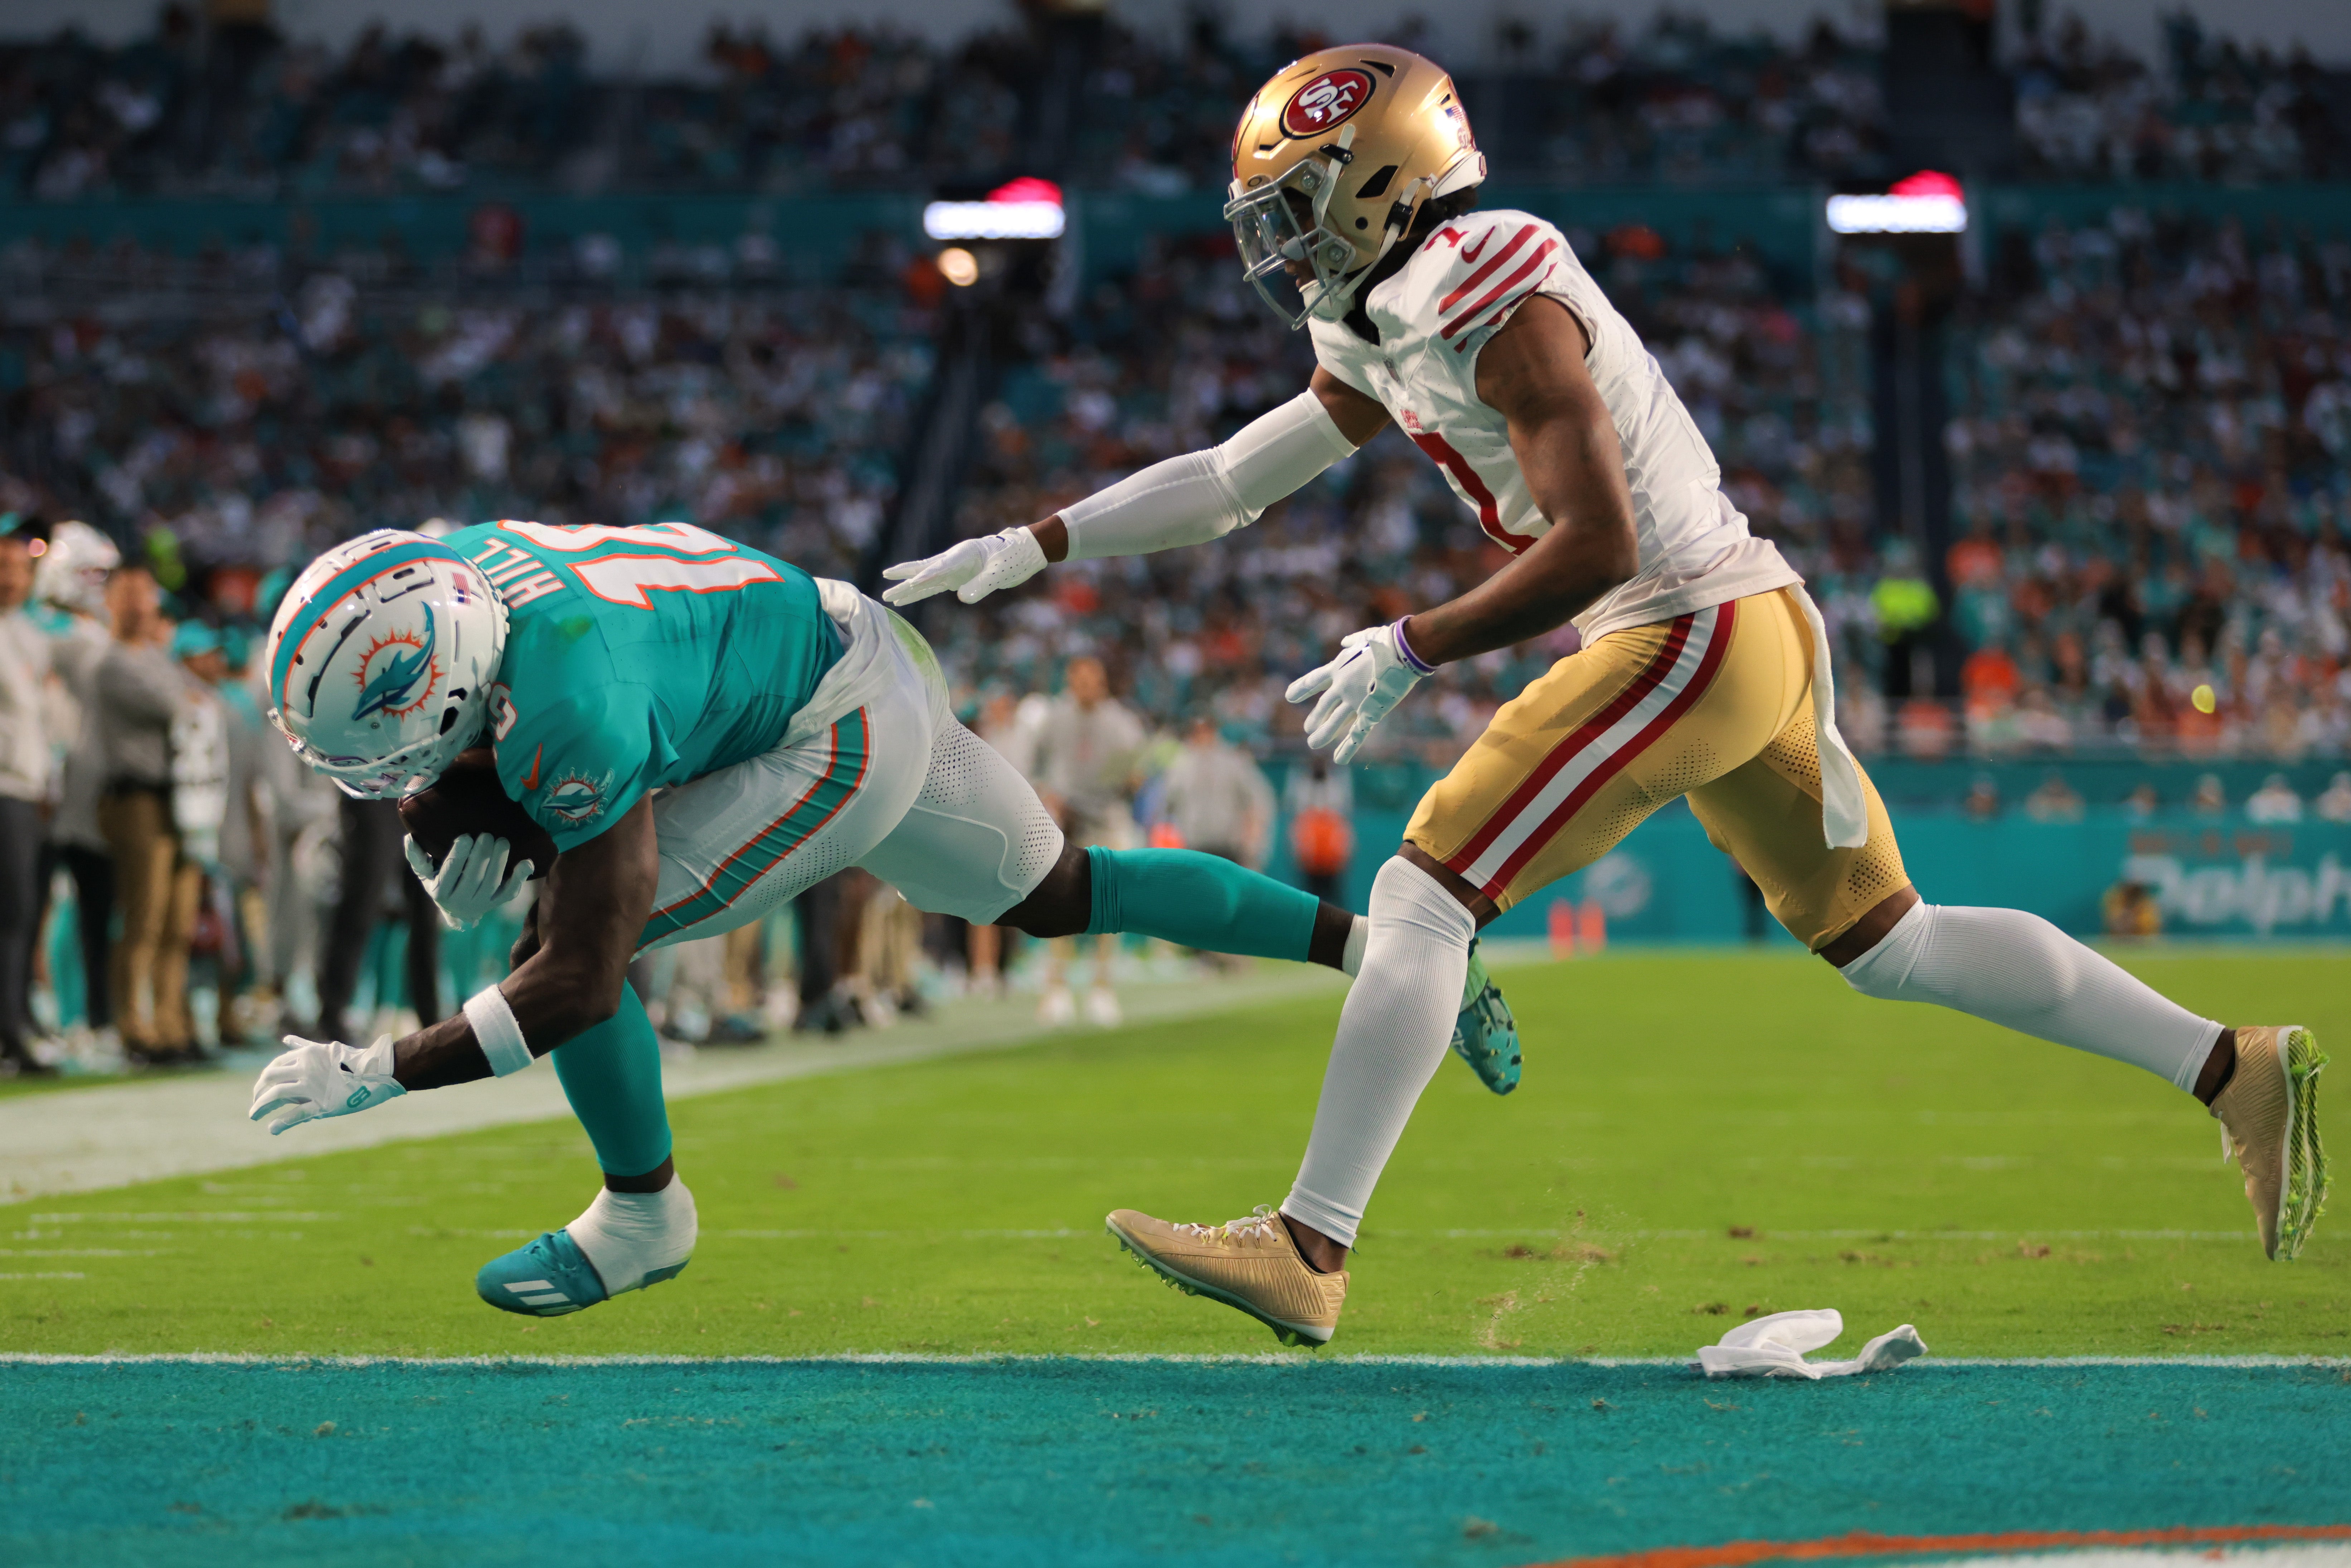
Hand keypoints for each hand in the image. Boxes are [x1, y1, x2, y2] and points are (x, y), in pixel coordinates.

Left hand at [249, 1034, 404, 1134]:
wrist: (377, 1071)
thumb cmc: (352, 1060)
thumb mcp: (324, 1049)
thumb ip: (303, 1046)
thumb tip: (285, 1039)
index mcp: (306, 1055)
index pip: (274, 1066)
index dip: (263, 1079)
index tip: (260, 1090)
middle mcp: (305, 1068)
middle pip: (270, 1079)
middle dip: (258, 1093)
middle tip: (255, 1105)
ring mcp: (313, 1086)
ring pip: (277, 1095)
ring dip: (261, 1107)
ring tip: (254, 1116)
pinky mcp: (323, 1103)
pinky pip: (296, 1114)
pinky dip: (281, 1123)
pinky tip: (272, 1129)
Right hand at [404, 832, 532, 931]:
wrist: (456, 909)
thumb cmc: (439, 881)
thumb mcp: (425, 873)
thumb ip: (417, 856)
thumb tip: (408, 838)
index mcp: (440, 891)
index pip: (450, 871)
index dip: (459, 854)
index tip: (466, 837)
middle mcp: (460, 900)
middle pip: (473, 876)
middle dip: (482, 854)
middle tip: (487, 834)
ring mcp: (481, 903)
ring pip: (492, 883)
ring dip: (499, 861)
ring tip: (502, 841)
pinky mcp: (496, 903)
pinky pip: (510, 892)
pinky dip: (520, 878)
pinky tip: (527, 862)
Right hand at [881, 526, 1046, 606]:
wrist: (1024, 552)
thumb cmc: (1013, 557)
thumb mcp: (1000, 572)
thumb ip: (982, 585)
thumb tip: (961, 598)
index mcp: (964, 553)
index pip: (941, 567)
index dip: (926, 577)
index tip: (911, 585)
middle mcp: (955, 559)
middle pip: (925, 570)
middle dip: (905, 579)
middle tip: (885, 586)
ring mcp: (955, 569)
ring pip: (926, 580)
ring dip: (909, 589)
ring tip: (889, 597)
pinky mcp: (958, 577)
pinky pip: (934, 586)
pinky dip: (921, 592)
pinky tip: (908, 597)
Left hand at [1284, 621, 1428, 763]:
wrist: (1402, 652)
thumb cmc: (1386, 641)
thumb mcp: (1364, 637)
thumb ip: (1352, 642)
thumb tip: (1345, 643)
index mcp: (1338, 667)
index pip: (1313, 681)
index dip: (1301, 689)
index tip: (1289, 696)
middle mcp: (1342, 686)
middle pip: (1323, 706)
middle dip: (1315, 718)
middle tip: (1307, 728)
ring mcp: (1354, 701)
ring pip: (1334, 723)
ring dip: (1323, 734)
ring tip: (1312, 743)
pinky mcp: (1370, 712)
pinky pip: (1357, 733)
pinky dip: (1347, 748)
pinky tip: (1339, 759)